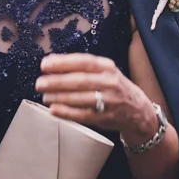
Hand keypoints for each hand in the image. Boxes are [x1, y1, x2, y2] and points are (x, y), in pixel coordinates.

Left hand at [37, 54, 157, 143]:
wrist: (138, 110)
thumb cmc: (114, 87)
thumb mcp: (105, 72)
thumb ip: (83, 68)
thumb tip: (53, 64)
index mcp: (107, 67)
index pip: (83, 62)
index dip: (63, 62)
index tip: (45, 64)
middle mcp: (110, 82)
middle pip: (80, 80)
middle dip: (57, 82)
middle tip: (39, 83)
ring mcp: (109, 100)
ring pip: (80, 98)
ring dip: (59, 97)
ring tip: (45, 96)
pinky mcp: (105, 117)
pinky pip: (83, 114)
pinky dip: (67, 112)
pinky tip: (54, 109)